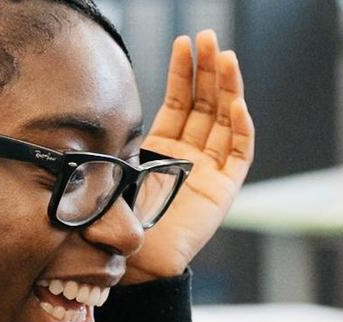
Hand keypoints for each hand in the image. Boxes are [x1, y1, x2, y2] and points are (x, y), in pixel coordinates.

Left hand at [123, 30, 254, 283]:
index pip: (180, 101)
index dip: (183, 72)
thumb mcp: (112, 170)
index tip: (184, 42)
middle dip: (208, 69)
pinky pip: (239, 154)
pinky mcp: (224, 190)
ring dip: (227, 89)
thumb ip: (120, 142)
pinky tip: (237, 104)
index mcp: (164, 148)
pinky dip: (241, 129)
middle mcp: (191, 154)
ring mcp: (210, 170)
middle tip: (209, 38)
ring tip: (225, 57)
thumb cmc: (117, 221)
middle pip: (207, 103)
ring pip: (226, 120)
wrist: (134, 262)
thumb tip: (100, 108)